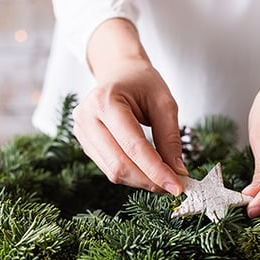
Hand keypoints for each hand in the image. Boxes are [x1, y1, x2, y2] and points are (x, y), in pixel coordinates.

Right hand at [73, 18, 187, 194]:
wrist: (118, 71)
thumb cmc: (142, 82)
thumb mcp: (164, 102)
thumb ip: (170, 138)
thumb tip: (177, 172)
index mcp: (105, 101)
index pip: (133, 146)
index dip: (156, 170)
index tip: (177, 187)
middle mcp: (87, 118)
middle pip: (119, 164)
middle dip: (149, 179)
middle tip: (173, 186)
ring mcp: (81, 132)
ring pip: (113, 171)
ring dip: (141, 181)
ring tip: (163, 180)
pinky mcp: (84, 144)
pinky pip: (108, 168)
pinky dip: (131, 175)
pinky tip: (147, 172)